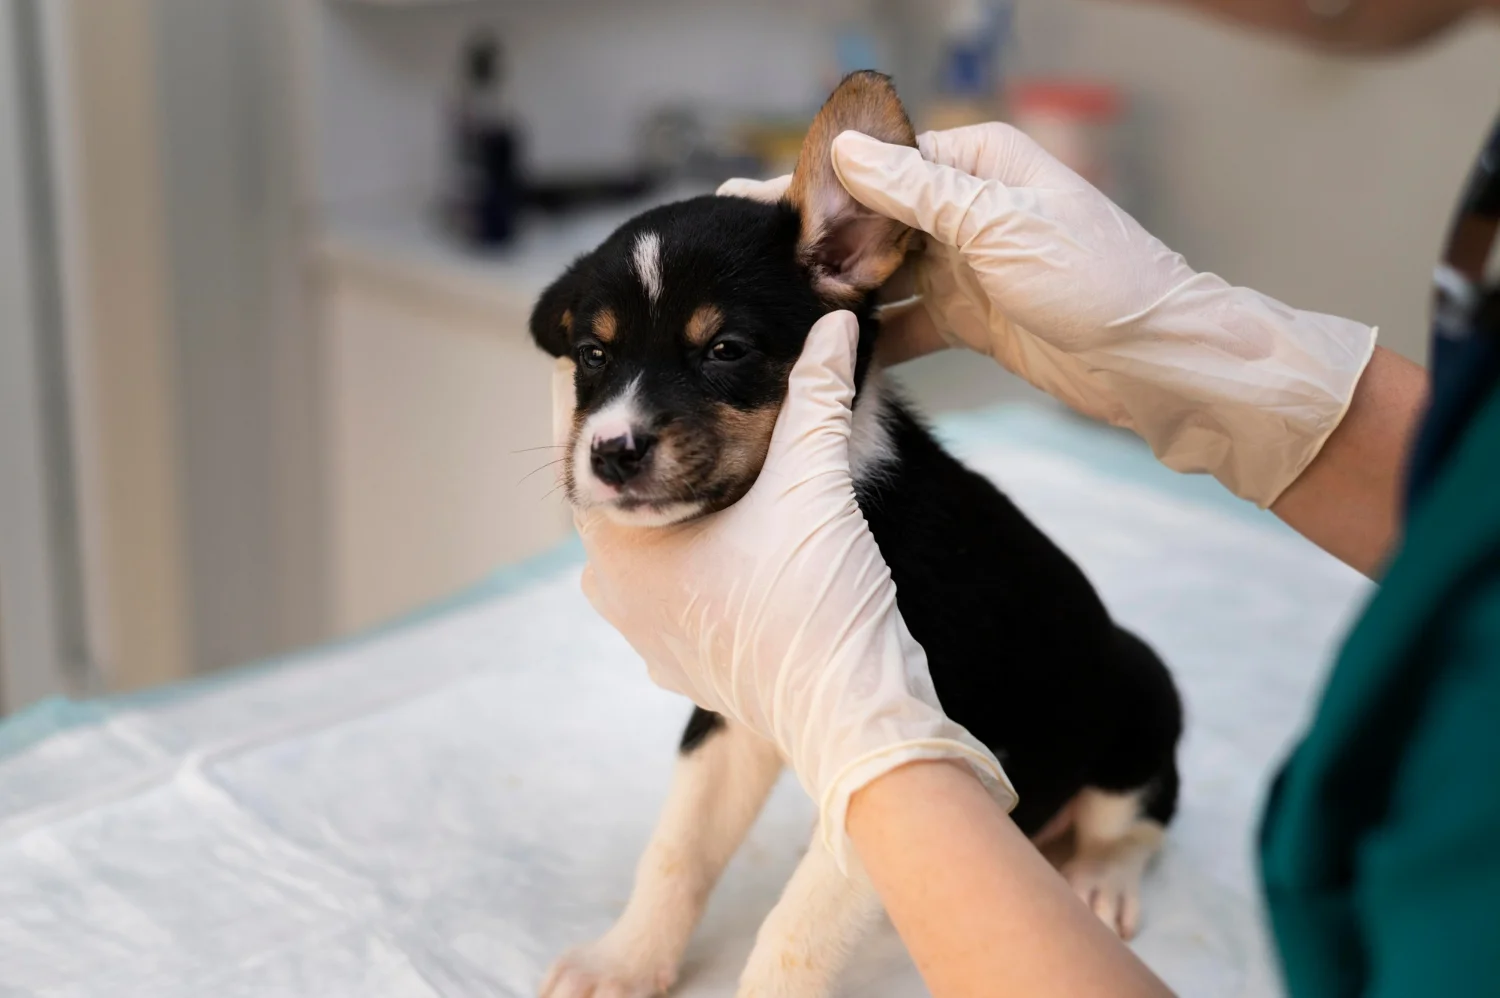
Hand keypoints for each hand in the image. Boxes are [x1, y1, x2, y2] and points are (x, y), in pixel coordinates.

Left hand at [555, 311, 1014, 868]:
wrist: (853, 719)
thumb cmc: (819, 603)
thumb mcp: (814, 481)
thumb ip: (819, 391)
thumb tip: (834, 321)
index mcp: (620, 547)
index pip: (587, 448)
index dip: (599, 389)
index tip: (602, 340)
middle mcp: (615, 595)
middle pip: (620, 495)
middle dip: (651, 443)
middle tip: (673, 383)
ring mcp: (646, 637)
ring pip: (648, 543)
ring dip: (678, 500)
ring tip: (715, 452)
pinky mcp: (683, 664)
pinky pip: (675, 587)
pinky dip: (698, 550)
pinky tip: (740, 528)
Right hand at [720, 125, 1376, 507]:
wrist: (1159, 364)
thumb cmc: (1101, 283)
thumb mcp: (1002, 226)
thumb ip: (920, 192)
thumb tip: (846, 153)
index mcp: (980, 164)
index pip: (880, 160)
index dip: (815, 182)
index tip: (750, 200)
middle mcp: (970, 208)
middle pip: (873, 216)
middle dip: (815, 240)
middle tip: (746, 263)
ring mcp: (969, 265)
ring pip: (882, 271)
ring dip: (838, 292)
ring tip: (776, 311)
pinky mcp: (971, 319)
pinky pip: (904, 322)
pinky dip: (871, 335)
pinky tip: (829, 352)